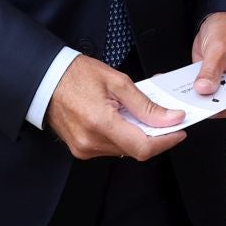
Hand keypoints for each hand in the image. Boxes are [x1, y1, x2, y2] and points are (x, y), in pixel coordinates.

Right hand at [44, 55, 187, 160]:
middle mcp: (91, 141)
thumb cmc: (77, 75)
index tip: (178, 131)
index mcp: (101, 122)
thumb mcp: (117, 81)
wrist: (47, 80)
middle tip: (162, 118)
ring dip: (137, 135)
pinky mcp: (81, 150)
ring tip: (137, 114)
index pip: (143, 146)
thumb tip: (170, 118)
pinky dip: (122, 136)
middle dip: (154, 135)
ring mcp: (84, 148)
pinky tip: (121, 119)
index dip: (166, 141)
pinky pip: (110, 148)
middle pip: (135, 149)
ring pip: (124, 150)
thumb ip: (146, 104)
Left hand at [191, 11, 225, 114]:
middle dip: (212, 105)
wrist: (218, 22)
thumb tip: (204, 89)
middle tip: (195, 104)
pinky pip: (207, 96)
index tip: (212, 107)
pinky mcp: (217, 87)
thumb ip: (212, 69)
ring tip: (187, 101)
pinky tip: (184, 94)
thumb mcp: (219, 46)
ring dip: (202, 102)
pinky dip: (196, 96)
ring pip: (217, 102)